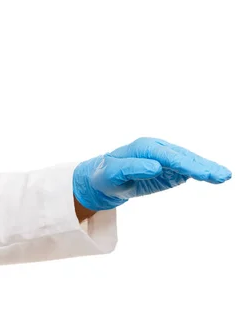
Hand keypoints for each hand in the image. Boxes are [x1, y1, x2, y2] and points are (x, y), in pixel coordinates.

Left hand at [73, 137, 231, 210]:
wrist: (103, 180)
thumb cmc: (105, 175)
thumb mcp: (112, 173)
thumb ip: (132, 168)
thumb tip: (155, 166)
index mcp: (146, 147)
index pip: (170, 156)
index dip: (187, 164)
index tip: (201, 173)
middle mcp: (159, 150)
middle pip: (185, 158)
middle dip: (203, 167)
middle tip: (222, 176)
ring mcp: (166, 159)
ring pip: (190, 163)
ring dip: (208, 169)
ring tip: (225, 176)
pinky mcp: (169, 170)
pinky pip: (187, 170)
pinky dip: (202, 173)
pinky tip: (216, 177)